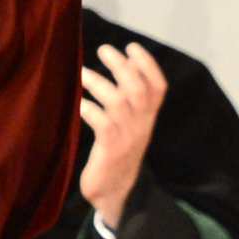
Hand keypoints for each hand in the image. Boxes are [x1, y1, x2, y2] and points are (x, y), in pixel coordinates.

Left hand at [76, 38, 167, 227]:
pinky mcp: (110, 149)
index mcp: (148, 118)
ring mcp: (127, 137)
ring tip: (82, 73)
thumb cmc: (118, 152)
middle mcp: (141, 125)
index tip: (131, 46)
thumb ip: (129, 99)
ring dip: (99, 83)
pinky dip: (89, 109)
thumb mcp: (131, 125)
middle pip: (138, 89)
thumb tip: (122, 64)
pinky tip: (79, 104)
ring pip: (118, 103)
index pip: (159, 87)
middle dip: (122, 66)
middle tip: (103, 50)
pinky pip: (102, 123)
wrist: (115, 192)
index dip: (148, 64)